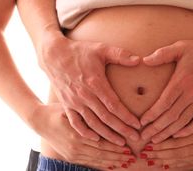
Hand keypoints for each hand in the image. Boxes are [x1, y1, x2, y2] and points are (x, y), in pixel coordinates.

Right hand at [30, 103, 136, 169]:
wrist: (39, 120)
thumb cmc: (59, 108)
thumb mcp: (73, 104)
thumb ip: (87, 108)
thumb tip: (107, 101)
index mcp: (78, 131)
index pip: (102, 136)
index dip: (117, 139)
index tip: (130, 140)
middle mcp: (75, 143)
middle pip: (102, 150)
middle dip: (118, 153)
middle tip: (132, 155)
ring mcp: (72, 151)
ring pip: (97, 158)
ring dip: (112, 160)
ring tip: (126, 160)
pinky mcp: (70, 155)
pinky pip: (89, 161)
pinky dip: (102, 163)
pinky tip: (112, 163)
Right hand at [38, 31, 140, 145]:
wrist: (53, 55)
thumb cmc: (80, 51)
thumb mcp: (101, 49)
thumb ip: (120, 55)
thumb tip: (139, 60)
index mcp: (95, 83)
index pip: (114, 105)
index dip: (126, 117)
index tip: (138, 125)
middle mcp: (85, 96)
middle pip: (106, 118)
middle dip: (122, 130)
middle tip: (135, 139)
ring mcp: (75, 102)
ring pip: (93, 123)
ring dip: (107, 135)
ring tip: (120, 143)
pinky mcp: (67, 105)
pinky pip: (76, 123)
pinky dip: (86, 133)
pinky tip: (96, 139)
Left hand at [139, 105, 192, 169]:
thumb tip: (178, 115)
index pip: (175, 141)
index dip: (161, 142)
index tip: (150, 142)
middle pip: (175, 152)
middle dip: (159, 153)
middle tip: (145, 153)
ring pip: (181, 160)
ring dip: (165, 160)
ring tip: (152, 160)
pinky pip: (189, 163)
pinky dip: (177, 164)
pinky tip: (168, 164)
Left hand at [140, 37, 192, 141]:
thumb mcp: (181, 47)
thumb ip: (162, 54)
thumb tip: (144, 60)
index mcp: (182, 81)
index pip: (163, 103)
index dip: (152, 114)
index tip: (141, 122)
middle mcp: (192, 94)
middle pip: (171, 116)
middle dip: (156, 128)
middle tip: (143, 137)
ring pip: (183, 121)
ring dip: (168, 132)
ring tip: (156, 140)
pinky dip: (188, 130)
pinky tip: (177, 135)